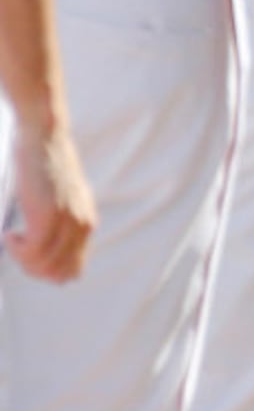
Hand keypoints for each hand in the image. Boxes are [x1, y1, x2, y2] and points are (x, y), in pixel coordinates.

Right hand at [5, 122, 95, 281]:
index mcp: (86, 224)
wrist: (44, 136)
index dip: (46, 273)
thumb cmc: (44, 165)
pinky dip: (16, 249)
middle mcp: (82, 225)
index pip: (73, 270)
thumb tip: (43, 252)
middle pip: (59, 274)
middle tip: (16, 250)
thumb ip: (61, 222)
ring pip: (44, 265)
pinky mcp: (48, 214)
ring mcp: (67, 221)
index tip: (28, 257)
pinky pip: (33, 251)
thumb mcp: (61, 198)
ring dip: (22, 260)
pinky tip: (9, 234)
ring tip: (12, 240)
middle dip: (32, 270)